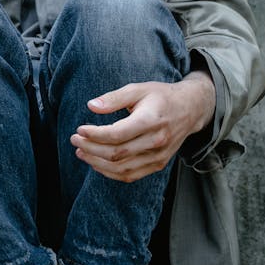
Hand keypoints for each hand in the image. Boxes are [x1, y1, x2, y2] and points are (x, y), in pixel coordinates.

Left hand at [69, 73, 214, 181]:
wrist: (190, 110)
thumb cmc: (160, 97)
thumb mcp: (138, 89)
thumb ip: (114, 98)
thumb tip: (91, 106)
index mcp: (151, 120)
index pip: (118, 134)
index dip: (95, 135)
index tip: (80, 129)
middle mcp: (157, 141)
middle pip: (117, 153)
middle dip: (91, 148)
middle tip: (75, 139)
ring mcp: (159, 156)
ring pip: (122, 168)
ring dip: (97, 163)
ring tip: (80, 151)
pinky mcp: (158, 164)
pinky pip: (130, 175)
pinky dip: (110, 173)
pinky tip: (96, 163)